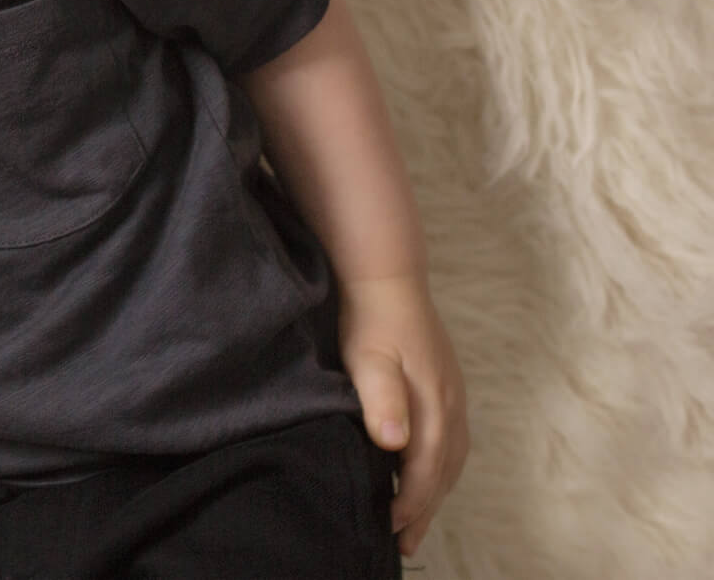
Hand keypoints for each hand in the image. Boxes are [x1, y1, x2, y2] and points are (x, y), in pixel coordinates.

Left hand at [339, 272, 468, 555]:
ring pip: (450, 459)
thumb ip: (382, 400)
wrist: (387, 277)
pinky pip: (451, 440)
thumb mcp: (368, 358)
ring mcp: (453, 395)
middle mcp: (452, 406)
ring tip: (414, 519)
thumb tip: (396, 445)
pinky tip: (425, 471)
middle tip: (405, 544)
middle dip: (425, 510)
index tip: (390, 530)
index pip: (426, 471)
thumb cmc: (371, 319)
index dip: (410, 504)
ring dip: (435, 491)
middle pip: (443, 472)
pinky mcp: (447, 386)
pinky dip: (439, 466)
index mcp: (435, 406)